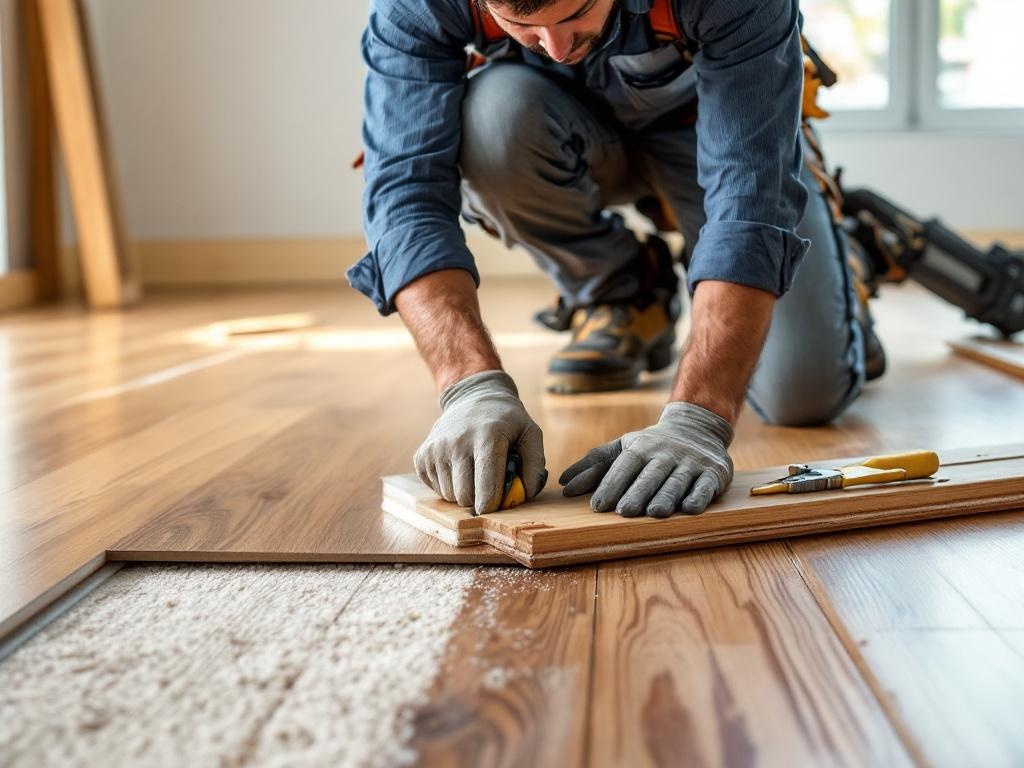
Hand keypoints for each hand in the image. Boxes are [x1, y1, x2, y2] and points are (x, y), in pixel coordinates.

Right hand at [415, 370, 546, 514]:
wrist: (472, 396)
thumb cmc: (506, 420)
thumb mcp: (530, 432)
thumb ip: (535, 464)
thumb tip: (527, 493)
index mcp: (487, 437)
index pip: (486, 485)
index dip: (492, 504)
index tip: (497, 507)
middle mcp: (457, 442)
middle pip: (466, 495)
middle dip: (479, 499)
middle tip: (489, 487)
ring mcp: (436, 448)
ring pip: (450, 495)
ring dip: (464, 493)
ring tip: (474, 474)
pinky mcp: (422, 455)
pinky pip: (435, 488)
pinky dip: (448, 486)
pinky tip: (458, 469)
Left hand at [559, 401, 733, 516]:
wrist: (698, 427)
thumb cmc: (651, 446)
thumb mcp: (622, 447)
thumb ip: (594, 464)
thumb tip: (563, 484)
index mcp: (641, 447)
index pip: (624, 466)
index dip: (611, 485)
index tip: (598, 505)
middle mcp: (666, 453)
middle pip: (650, 475)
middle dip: (637, 493)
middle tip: (624, 512)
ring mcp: (691, 462)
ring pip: (677, 481)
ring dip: (666, 497)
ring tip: (654, 513)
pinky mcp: (713, 472)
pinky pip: (706, 486)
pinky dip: (698, 497)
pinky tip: (690, 509)